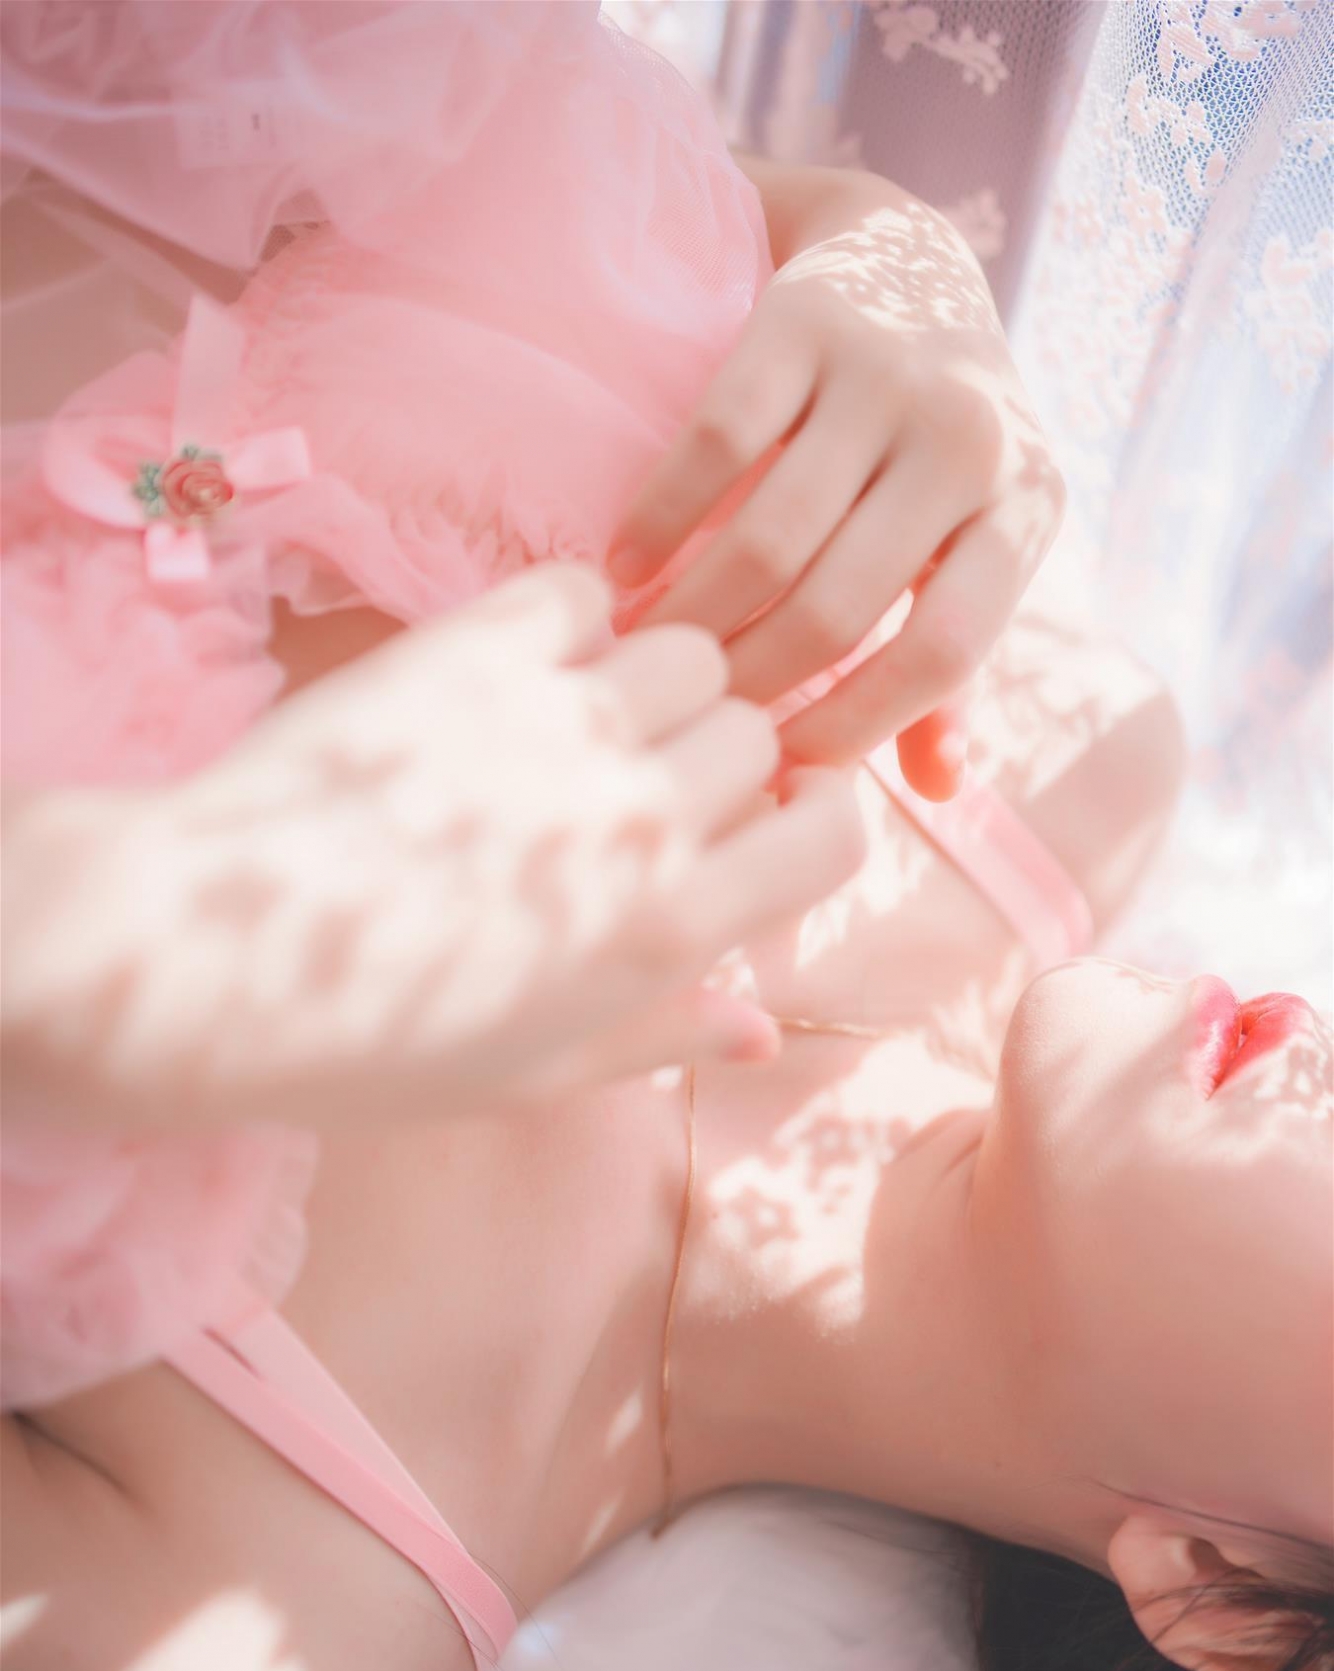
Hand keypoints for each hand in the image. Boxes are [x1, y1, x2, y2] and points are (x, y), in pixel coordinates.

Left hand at [4, 567, 864, 1125]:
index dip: (808, 826)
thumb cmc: (364, 1043)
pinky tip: (529, 668)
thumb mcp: (529, 1075)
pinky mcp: (471, 650)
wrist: (201, 960)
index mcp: (663, 931)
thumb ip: (661, 1038)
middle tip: (640, 785)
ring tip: (586, 720)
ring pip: (692, 650)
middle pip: (762, 730)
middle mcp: (635, 816)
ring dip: (658, 685)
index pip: (833, 832)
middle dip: (721, 759)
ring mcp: (557, 721)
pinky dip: (577, 621)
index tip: (753, 835)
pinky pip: (585, 591)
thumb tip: (765, 1024)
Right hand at [609, 171, 1064, 797]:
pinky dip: (657, 520)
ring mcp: (888, 375)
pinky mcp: (805, 322)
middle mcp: (969, 441)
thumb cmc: (938, 447)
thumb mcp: (976, 543)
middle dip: (750, 681)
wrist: (912, 259)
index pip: (943, 653)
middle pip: (840, 607)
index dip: (856, 726)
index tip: (779, 765)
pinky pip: (715, 442)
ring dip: (692, 615)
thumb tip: (935, 790)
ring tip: (644, 655)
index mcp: (1026, 510)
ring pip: (771, 537)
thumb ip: (954, 664)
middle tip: (689, 717)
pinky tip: (619, 568)